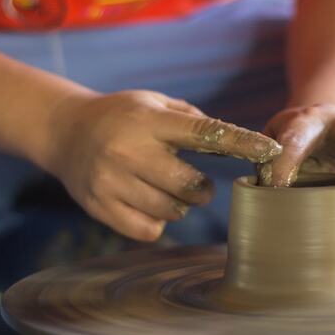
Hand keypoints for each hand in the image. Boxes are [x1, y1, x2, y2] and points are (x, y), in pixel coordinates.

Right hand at [42, 90, 281, 240]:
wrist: (64, 132)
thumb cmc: (122, 117)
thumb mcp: (154, 104)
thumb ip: (193, 121)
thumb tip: (236, 144)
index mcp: (148, 121)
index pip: (205, 134)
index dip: (241, 143)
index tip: (270, 151)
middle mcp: (128, 151)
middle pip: (190, 186)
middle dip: (202, 190)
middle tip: (195, 184)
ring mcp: (111, 182)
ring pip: (171, 211)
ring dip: (179, 205)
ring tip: (164, 189)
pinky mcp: (100, 207)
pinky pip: (149, 230)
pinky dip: (158, 222)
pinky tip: (147, 203)